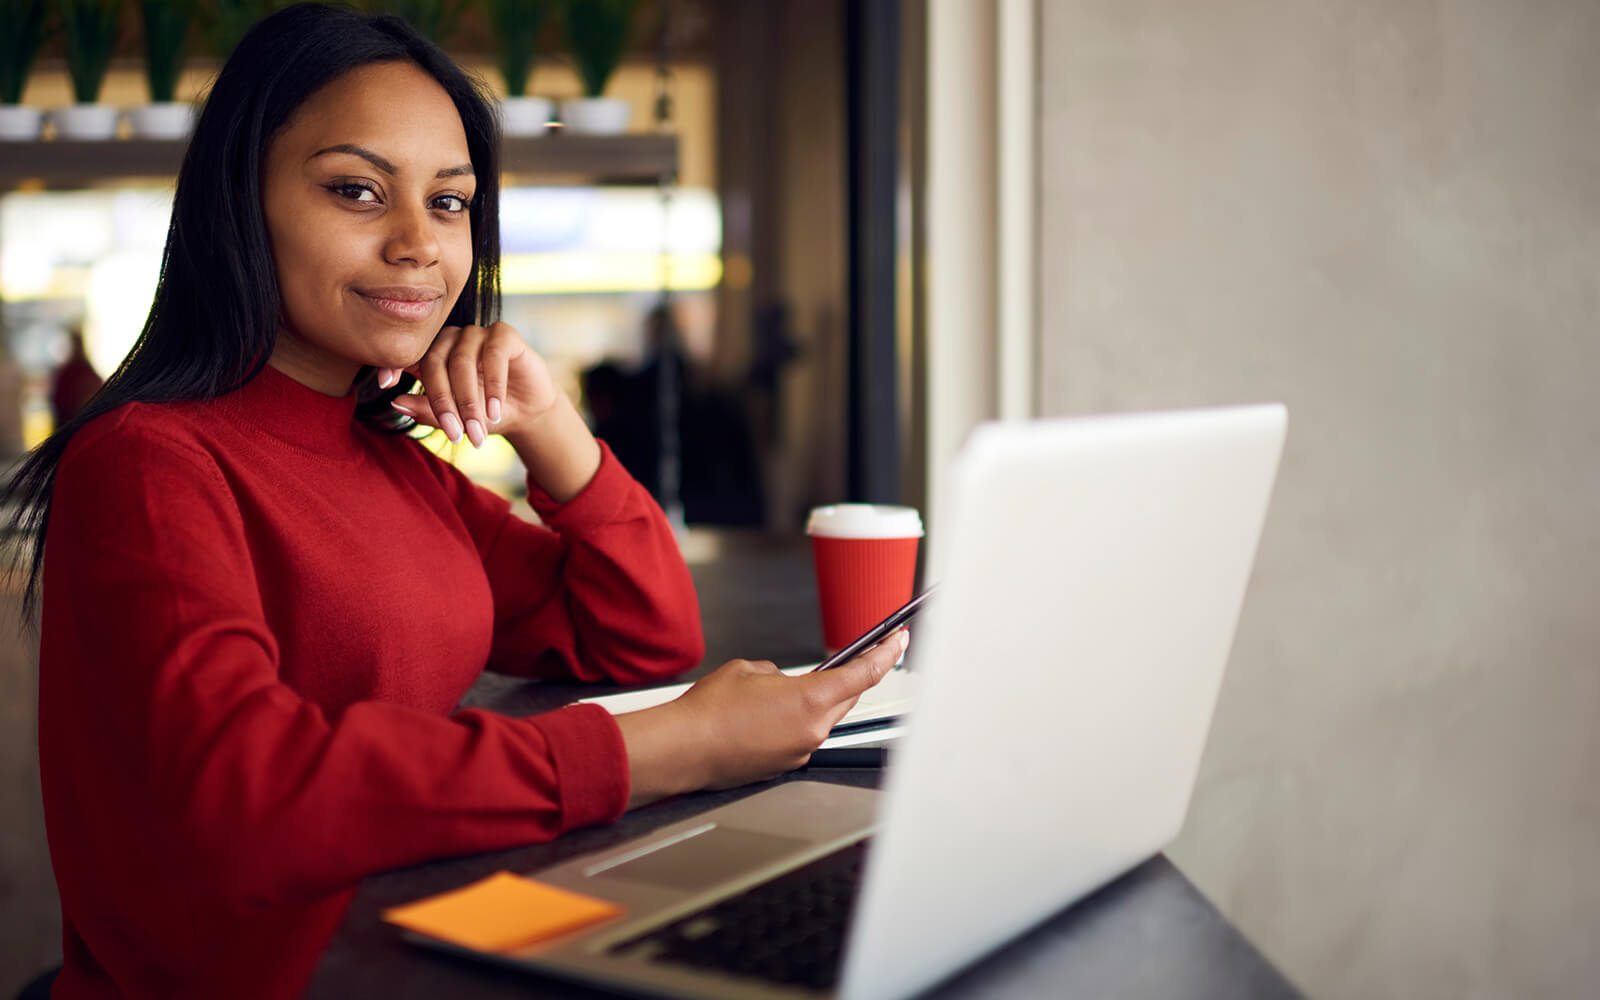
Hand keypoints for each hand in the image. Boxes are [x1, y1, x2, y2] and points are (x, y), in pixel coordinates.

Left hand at [381, 321, 558, 448]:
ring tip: (479, 429)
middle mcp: (450, 340)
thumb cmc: (485, 415)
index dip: (393, 366)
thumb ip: (426, 411)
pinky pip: (493, 355)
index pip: (407, 357)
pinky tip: (495, 410)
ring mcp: (476, 333)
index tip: (385, 385)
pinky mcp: (504, 333)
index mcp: (432, 356)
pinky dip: (494, 385)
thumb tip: (396, 401)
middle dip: (443, 403)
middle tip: (455, 434)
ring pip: (462, 361)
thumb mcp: (455, 420)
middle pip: (434, 363)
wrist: (528, 413)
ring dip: (470, 400)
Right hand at [614, 630, 909, 807]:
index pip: (864, 674)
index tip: (898, 642)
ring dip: (814, 702)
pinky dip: (793, 723)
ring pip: (823, 719)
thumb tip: (783, 682)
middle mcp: (812, 730)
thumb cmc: (709, 710)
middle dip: (849, 678)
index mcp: (810, 700)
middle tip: (849, 659)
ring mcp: (800, 751)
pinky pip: (801, 736)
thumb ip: (778, 674)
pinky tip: (765, 717)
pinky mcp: (785, 765)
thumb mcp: (748, 670)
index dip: (886, 654)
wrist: (684, 749)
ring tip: (778, 695)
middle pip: (848, 698)